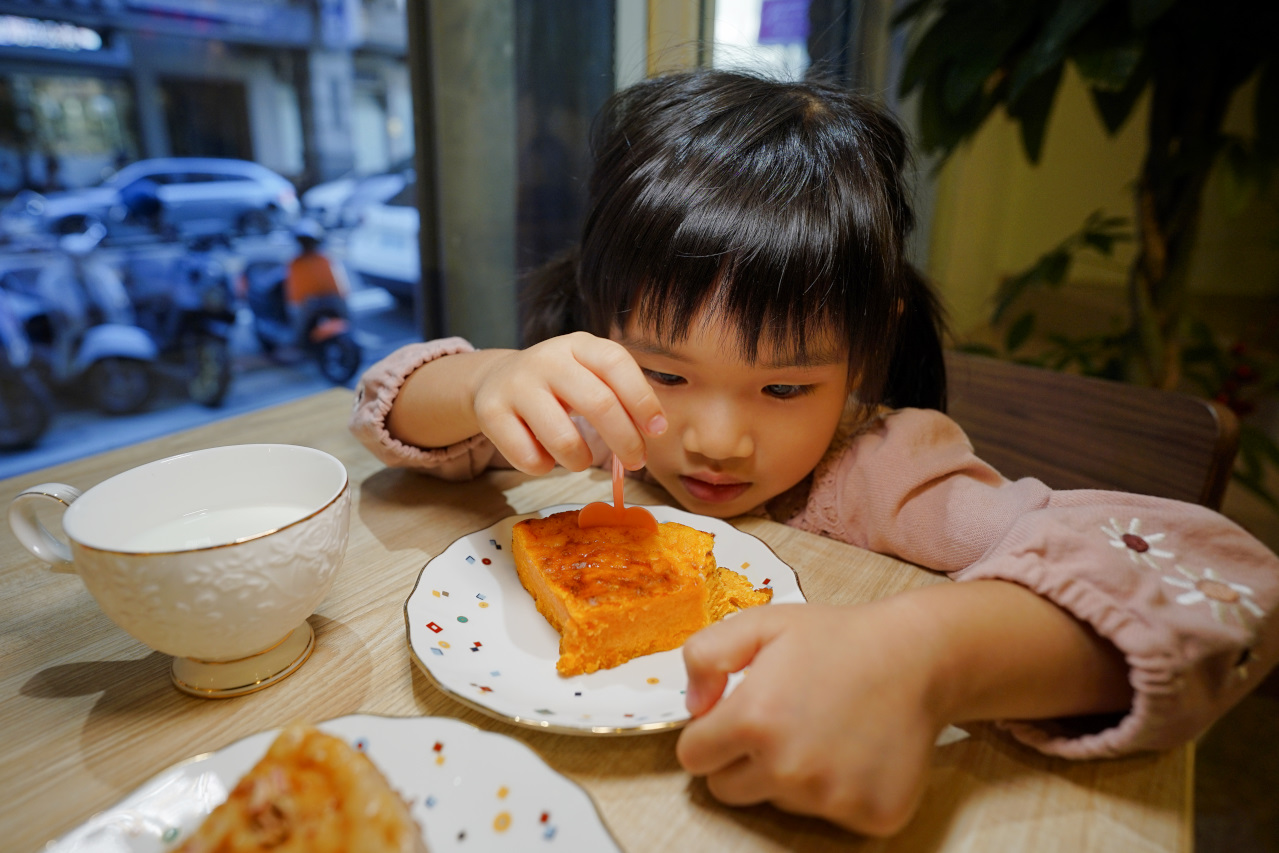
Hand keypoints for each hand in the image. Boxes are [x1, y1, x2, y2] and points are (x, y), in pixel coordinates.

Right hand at [471, 332, 665, 473]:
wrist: (496, 379)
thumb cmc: (559, 384)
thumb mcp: (589, 375)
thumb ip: (621, 395)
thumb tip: (653, 431)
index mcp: (578, 345)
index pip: (616, 364)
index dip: (642, 399)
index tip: (657, 430)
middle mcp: (546, 359)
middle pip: (598, 403)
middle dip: (625, 440)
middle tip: (635, 461)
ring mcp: (516, 385)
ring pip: (563, 440)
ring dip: (581, 461)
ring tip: (581, 460)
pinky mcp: (490, 413)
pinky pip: (530, 458)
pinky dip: (545, 467)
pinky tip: (545, 456)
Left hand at [676, 601, 946, 836]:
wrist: (916, 657)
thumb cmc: (835, 638)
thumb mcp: (760, 624)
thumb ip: (705, 655)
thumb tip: (692, 706)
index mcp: (752, 721)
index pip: (693, 757)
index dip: (708, 734)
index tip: (732, 719)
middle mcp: (788, 768)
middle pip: (728, 789)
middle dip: (741, 761)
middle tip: (779, 724)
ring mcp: (831, 798)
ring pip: (780, 802)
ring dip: (791, 775)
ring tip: (824, 729)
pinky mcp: (872, 816)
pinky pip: (831, 816)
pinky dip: (837, 790)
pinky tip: (854, 751)